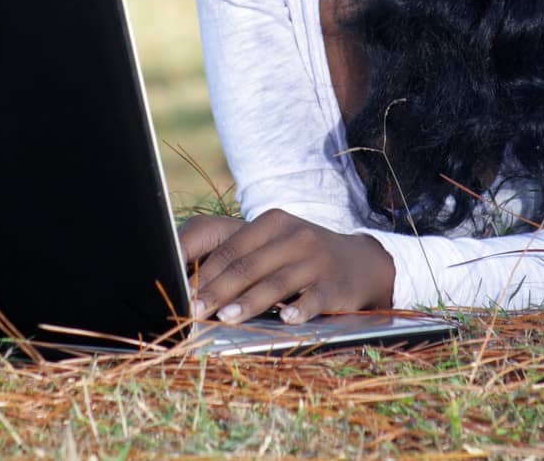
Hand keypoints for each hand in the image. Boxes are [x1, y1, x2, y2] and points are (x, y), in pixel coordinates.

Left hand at [177, 209, 395, 324]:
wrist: (360, 262)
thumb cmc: (302, 256)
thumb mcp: (275, 244)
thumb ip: (242, 256)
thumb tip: (195, 284)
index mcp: (273, 222)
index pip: (231, 248)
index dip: (205, 272)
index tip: (184, 292)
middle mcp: (294, 236)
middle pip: (248, 266)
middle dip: (217, 290)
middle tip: (194, 311)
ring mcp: (316, 259)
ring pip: (275, 283)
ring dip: (248, 303)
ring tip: (225, 319)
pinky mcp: (334, 284)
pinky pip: (312, 298)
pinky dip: (298, 310)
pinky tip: (285, 320)